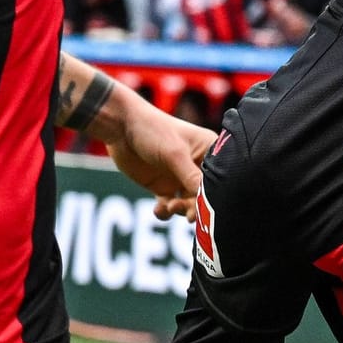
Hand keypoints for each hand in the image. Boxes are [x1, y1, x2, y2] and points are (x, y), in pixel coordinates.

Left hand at [106, 102, 218, 220]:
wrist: (121, 127)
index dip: (216, 194)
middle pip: (204, 194)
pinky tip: (159, 209)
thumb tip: (208, 200)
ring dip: (180, 210)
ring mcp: (179, 177)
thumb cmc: (153, 131)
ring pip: (188, 203)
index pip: (220, 177)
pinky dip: (165, 212)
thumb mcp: (175, 154)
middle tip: (188, 215)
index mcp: (208, 150)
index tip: (208, 207)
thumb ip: (191, 177)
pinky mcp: (162, 186)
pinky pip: (169, 206)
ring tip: (170, 207)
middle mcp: (197, 166)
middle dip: (196, 206)